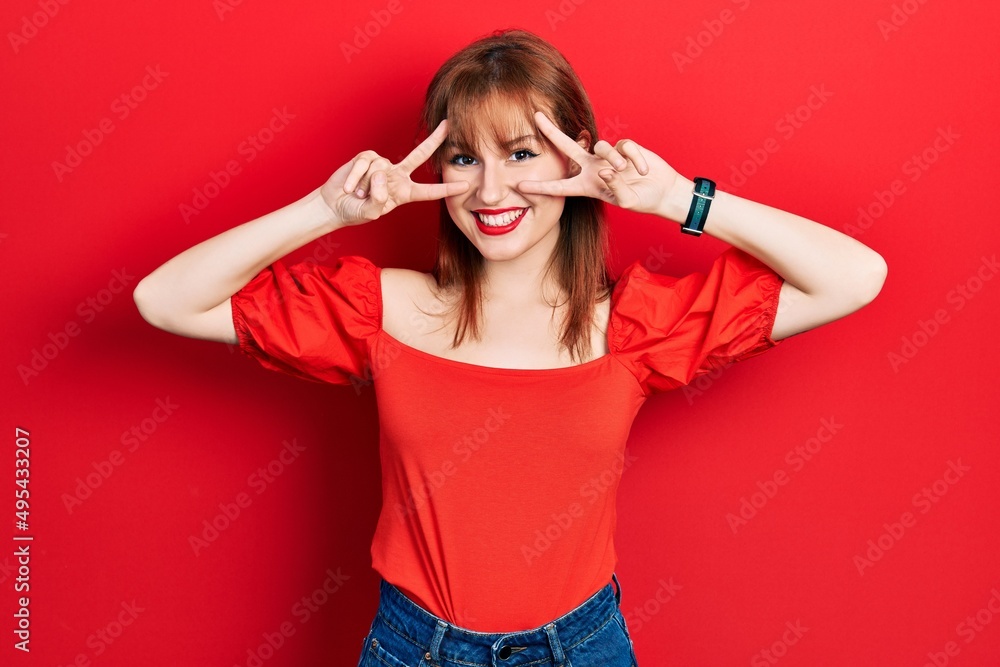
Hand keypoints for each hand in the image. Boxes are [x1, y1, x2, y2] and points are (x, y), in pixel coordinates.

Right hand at [320, 119, 468, 226]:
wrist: (334, 205)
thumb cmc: (355, 211)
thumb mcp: (370, 212)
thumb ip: (378, 200)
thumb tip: (381, 178)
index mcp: (404, 192)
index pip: (429, 191)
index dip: (446, 188)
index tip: (465, 185)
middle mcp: (397, 176)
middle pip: (419, 155)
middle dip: (434, 140)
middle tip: (449, 125)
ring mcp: (382, 165)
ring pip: (380, 169)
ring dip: (366, 185)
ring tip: (358, 195)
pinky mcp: (366, 158)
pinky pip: (365, 163)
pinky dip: (356, 177)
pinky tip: (350, 187)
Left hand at [516, 111, 681, 216]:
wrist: (662, 192)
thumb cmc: (641, 200)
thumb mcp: (626, 201)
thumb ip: (614, 186)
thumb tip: (605, 168)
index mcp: (587, 185)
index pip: (560, 186)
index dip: (541, 187)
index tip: (520, 185)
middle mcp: (593, 168)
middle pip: (568, 147)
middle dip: (552, 132)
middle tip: (536, 117)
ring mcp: (608, 157)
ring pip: (601, 147)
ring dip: (613, 160)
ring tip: (625, 172)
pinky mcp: (626, 148)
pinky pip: (625, 147)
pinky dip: (635, 159)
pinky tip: (643, 170)